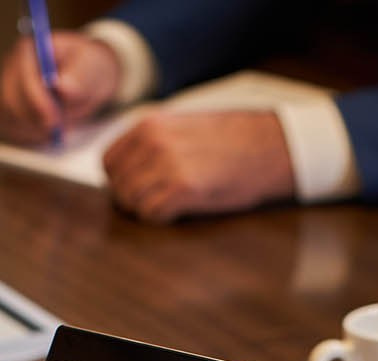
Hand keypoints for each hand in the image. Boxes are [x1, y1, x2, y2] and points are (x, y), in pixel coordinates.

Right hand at [0, 30, 120, 144]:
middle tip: (57, 132)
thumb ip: (78, 77)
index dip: (35, 99)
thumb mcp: (93, 67)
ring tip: (57, 131)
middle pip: (9, 99)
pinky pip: (9, 127)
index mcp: (30, 48)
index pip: (22, 74)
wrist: (86, 77)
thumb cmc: (89, 67)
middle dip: (33, 120)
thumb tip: (60, 86)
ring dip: (32, 129)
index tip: (53, 119)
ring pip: (8, 116)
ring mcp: (7, 87)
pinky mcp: (8, 108)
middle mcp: (12, 66)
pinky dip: (27, 136)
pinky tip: (46, 135)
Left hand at [103, 110, 293, 223]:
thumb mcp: (183, 128)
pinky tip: (179, 211)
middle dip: (133, 200)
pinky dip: (162, 219)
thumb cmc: (232, 141)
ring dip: (147, 211)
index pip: (108, 163)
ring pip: (131, 203)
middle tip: (157, 203)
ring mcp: (166, 164)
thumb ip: (152, 143)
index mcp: (149, 125)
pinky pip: (152, 214)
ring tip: (171, 206)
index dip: (121, 182)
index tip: (141, 189)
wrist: (269, 146)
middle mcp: (153, 141)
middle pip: (118, 186)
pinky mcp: (183, 188)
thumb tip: (128, 170)